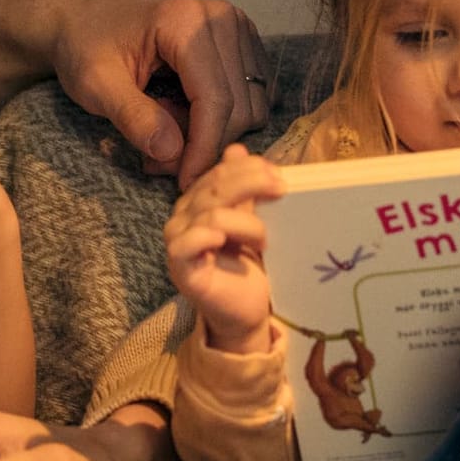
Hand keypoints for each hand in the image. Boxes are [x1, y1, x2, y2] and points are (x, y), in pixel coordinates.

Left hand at [50, 0, 268, 185]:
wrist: (83, 23)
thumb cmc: (85, 48)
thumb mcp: (95, 85)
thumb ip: (132, 116)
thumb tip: (172, 152)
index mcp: (186, 20)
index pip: (215, 98)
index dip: (203, 148)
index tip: (185, 183)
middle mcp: (221, 17)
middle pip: (238, 106)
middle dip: (203, 144)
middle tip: (157, 156)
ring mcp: (236, 27)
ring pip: (251, 107)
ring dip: (212, 131)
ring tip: (163, 121)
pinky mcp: (242, 42)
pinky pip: (252, 98)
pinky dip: (222, 118)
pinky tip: (183, 110)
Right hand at [163, 144, 285, 351]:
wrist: (246, 311)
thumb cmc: (248, 266)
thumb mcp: (250, 221)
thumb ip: (244, 190)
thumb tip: (236, 149)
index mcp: (197, 203)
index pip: (217, 175)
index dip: (246, 169)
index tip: (278, 173)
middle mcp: (182, 218)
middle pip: (213, 188)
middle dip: (250, 183)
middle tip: (280, 189)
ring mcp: (178, 243)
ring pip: (210, 214)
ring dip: (245, 221)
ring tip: (265, 239)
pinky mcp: (180, 268)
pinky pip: (186, 244)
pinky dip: (206, 236)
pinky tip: (224, 238)